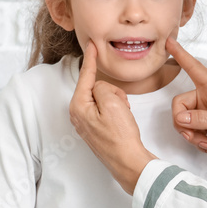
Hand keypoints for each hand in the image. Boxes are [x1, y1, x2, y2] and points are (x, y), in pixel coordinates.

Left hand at [69, 42, 156, 193]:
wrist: (128, 162)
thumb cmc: (120, 137)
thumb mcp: (112, 103)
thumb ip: (102, 87)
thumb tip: (100, 89)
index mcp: (78, 106)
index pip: (85, 76)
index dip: (90, 59)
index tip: (91, 45)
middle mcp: (78, 115)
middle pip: (97, 88)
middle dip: (112, 93)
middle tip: (122, 107)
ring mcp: (87, 123)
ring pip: (104, 99)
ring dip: (117, 103)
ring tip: (123, 118)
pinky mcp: (97, 130)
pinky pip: (108, 111)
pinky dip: (117, 112)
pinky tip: (122, 124)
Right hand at [168, 37, 206, 162]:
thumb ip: (204, 119)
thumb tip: (180, 117)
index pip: (194, 68)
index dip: (180, 55)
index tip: (169, 41)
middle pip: (179, 105)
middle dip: (184, 124)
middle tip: (195, 137)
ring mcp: (205, 109)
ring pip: (182, 120)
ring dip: (192, 135)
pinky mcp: (205, 121)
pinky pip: (189, 129)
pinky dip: (197, 140)